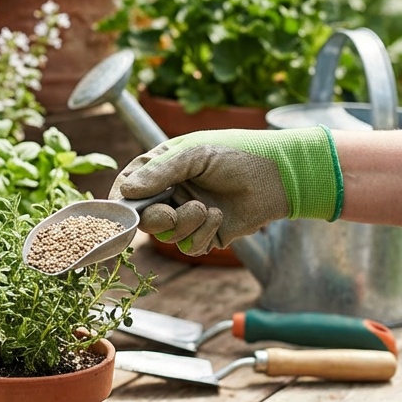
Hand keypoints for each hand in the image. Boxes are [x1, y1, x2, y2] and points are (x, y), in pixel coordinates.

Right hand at [108, 127, 342, 254]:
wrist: (280, 176)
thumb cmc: (239, 154)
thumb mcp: (195, 154)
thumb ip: (159, 173)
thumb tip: (125, 192)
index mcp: (164, 169)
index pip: (129, 188)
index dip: (121, 202)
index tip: (123, 211)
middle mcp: (173, 193)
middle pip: (144, 218)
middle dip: (156, 219)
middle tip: (170, 214)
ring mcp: (189, 215)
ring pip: (167, 236)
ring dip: (185, 226)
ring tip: (207, 210)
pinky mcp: (207, 235)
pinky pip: (190, 247)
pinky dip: (202, 235)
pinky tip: (219, 218)